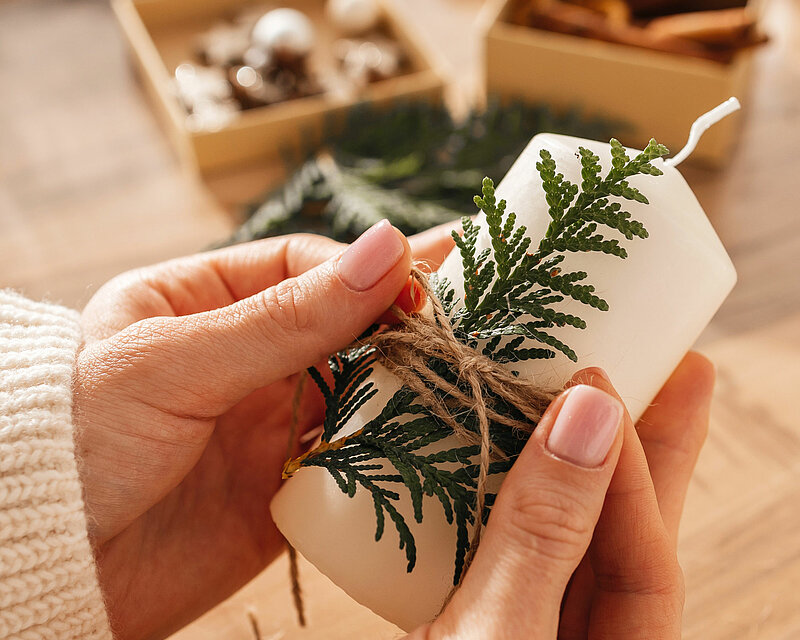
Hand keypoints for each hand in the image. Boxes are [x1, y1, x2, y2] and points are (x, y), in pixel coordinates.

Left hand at [74, 221, 456, 639]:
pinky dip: (396, 449)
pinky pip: (356, 458)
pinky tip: (441, 435)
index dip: (364, 272)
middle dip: (405, 320)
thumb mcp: (173, 362)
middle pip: (343, 326)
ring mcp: (268, 421)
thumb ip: (284, 316)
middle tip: (484, 310)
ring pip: (359, 390)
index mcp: (201, 302)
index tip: (420, 284)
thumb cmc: (76, 441)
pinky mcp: (288, 485)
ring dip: (410, 384)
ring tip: (477, 368)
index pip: (304, 267)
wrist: (50, 568)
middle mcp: (242, 357)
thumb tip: (388, 249)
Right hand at [408, 353, 713, 638]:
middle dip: (642, 445)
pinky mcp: (477, 621)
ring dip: (566, 461)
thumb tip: (591, 413)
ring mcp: (530, 628)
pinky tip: (492, 450)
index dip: (632, 462)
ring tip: (581, 388)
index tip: (598, 382)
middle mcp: (581, 639)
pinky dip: (501, 494)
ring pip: (565, 536)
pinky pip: (509, 549)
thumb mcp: (497, 632)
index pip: (649, 556)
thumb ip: (542, 536)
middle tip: (670, 367)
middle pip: (627, 536)